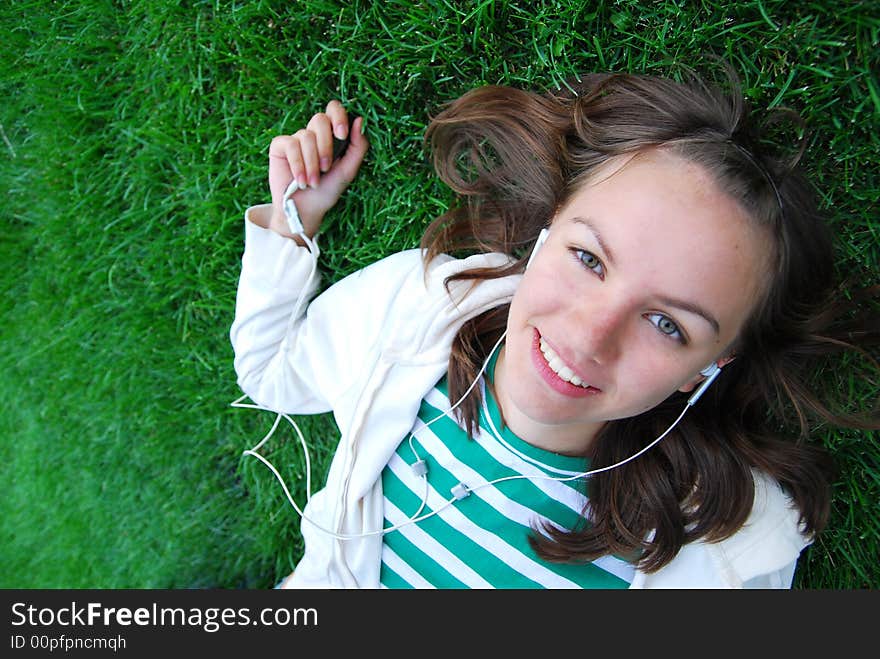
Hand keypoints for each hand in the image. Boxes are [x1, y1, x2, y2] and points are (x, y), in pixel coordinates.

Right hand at [267, 100, 368, 237]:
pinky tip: (300, 181)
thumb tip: (360, 119)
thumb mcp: (348, 170)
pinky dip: (298, 164)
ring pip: (305, 136)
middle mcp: (313, 134)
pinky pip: (290, 144)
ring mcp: (295, 139)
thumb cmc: (327, 191)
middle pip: (319, 119)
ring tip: (313, 182)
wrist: (306, 210)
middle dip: (325, 145)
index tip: (342, 135)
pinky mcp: (279, 147)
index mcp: (331, 136)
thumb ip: (358, 146)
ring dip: (312, 163)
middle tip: (326, 168)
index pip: (334, 109)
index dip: (338, 116)